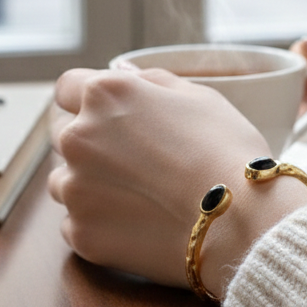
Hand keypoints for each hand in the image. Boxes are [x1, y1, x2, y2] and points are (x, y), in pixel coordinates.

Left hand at [47, 68, 306, 297]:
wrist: (242, 222)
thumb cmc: (227, 151)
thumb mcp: (198, 96)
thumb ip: (151, 81)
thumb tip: (125, 73)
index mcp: (105, 96)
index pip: (68, 89)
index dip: (89, 100)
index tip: (111, 115)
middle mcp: (78, 137)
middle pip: (66, 134)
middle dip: (91, 142)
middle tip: (135, 160)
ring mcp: (74, 188)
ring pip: (64, 181)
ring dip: (89, 183)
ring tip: (139, 195)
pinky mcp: (80, 234)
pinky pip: (76, 222)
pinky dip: (99, 222)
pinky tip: (138, 223)